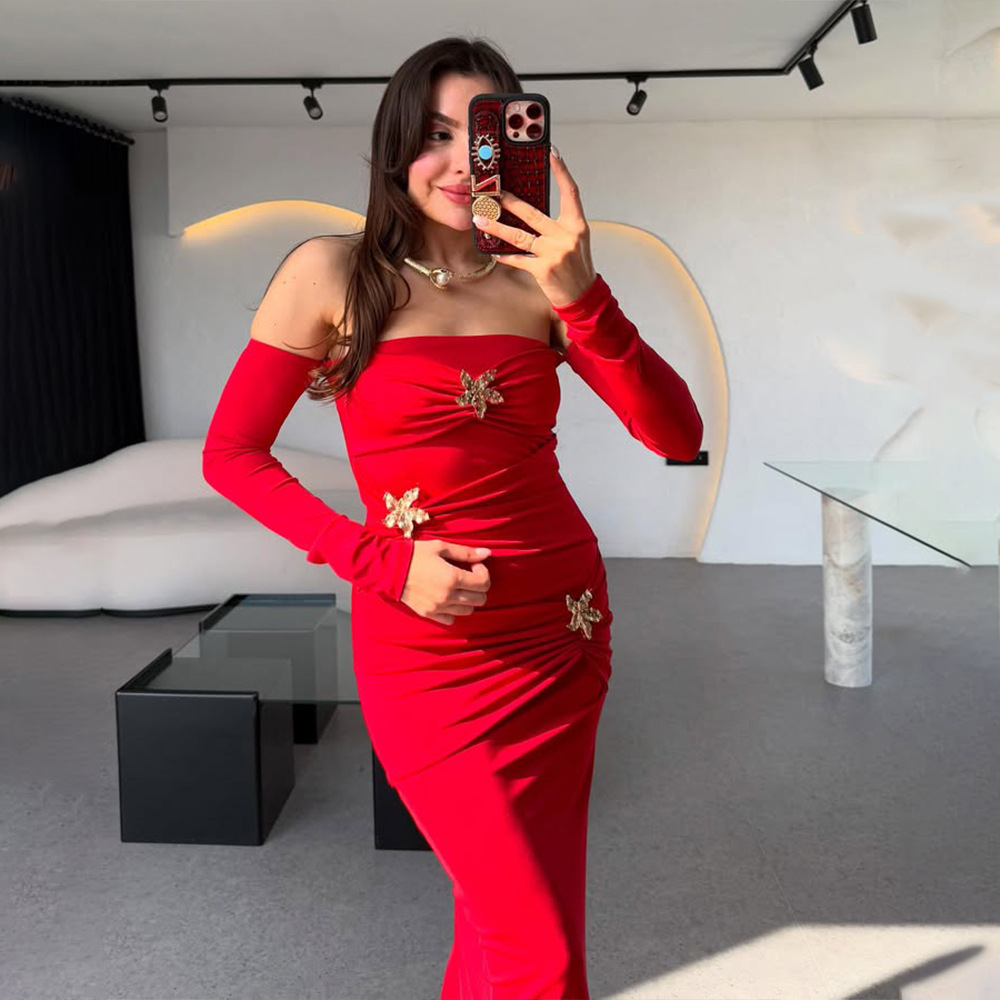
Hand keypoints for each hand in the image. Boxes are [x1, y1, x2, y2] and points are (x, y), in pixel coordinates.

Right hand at [400, 539, 491, 625]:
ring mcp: (438, 607)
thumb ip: (466, 552)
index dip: (483, 573)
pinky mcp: (429, 614)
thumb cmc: (415, 554)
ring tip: (457, 586)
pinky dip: (453, 610)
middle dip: (478, 586)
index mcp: (453, 578)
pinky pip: (451, 619)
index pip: (484, 583)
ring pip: (468, 611)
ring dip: (468, 599)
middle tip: (467, 575)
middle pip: (480, 599)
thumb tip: (487, 554)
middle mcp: (448, 596)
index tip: (474, 566)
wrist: (389, 568)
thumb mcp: (441, 547)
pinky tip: (447, 597)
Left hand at [472, 148, 596, 308]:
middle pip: (533, 213)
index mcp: (577, 225)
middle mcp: (566, 236)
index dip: (562, 172)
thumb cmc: (577, 267)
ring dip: (497, 227)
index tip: (552, 154)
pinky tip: (493, 253)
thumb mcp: (575, 241)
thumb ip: (558, 226)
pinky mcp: (543, 269)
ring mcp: (554, 253)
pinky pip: (518, 259)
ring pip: (519, 236)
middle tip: (494, 193)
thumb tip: (530, 211)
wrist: (584, 296)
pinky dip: (504, 256)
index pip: (571, 193)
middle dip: (510, 202)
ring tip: (481, 219)